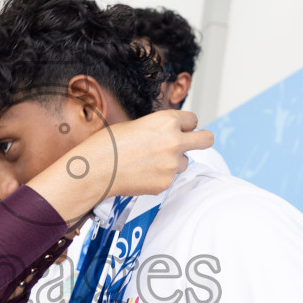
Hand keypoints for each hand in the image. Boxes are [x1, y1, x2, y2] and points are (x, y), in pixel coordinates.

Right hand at [85, 108, 211, 196]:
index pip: (193, 119)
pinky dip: (160, 176)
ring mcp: (172, 164)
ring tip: (148, 161)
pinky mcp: (166, 183)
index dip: (185, 124)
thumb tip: (170, 134)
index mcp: (166, 121)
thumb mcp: (136, 124)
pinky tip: (141, 173)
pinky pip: (170, 178)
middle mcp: (174, 141)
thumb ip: (159, 128)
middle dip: (202, 139)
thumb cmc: (109, 144)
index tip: (181, 128)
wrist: (95, 169)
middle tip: (195, 141)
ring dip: (174, 161)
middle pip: (206, 139)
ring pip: (185, 161)